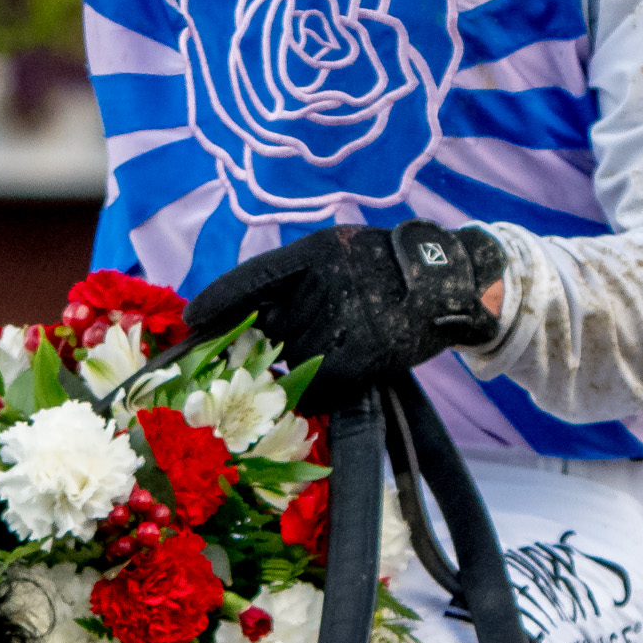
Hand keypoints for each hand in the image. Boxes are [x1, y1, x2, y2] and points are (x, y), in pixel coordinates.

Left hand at [177, 221, 506, 414]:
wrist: (450, 282)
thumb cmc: (390, 271)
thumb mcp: (344, 256)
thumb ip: (303, 280)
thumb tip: (256, 317)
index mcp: (318, 251)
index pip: (255, 277)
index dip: (221, 301)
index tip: (193, 320)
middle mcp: (328, 280)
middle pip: (273, 325)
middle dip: (269, 345)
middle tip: (265, 355)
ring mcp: (347, 316)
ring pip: (297, 354)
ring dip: (299, 367)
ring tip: (325, 360)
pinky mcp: (365, 351)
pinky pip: (322, 381)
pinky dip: (316, 391)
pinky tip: (318, 392)